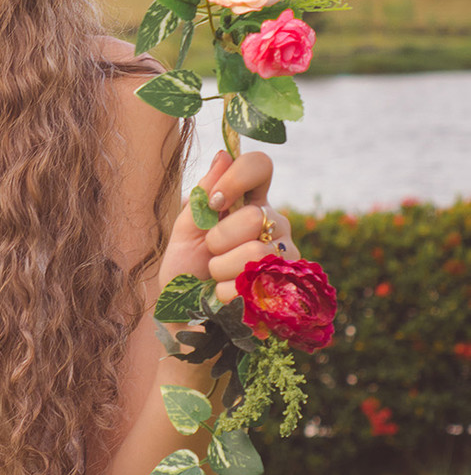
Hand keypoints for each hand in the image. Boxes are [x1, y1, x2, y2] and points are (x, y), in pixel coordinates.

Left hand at [156, 146, 297, 303]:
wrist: (186, 319)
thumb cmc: (186, 272)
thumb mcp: (186, 230)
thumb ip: (204, 194)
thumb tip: (224, 155)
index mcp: (248, 203)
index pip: (260, 166)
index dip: (238, 177)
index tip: (214, 202)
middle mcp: (274, 225)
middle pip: (256, 214)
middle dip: (220, 238)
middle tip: (210, 254)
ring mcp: (286, 257)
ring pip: (258, 249)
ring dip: (222, 268)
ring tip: (216, 278)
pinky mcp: (288, 290)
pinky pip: (259, 282)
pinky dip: (230, 291)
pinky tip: (225, 297)